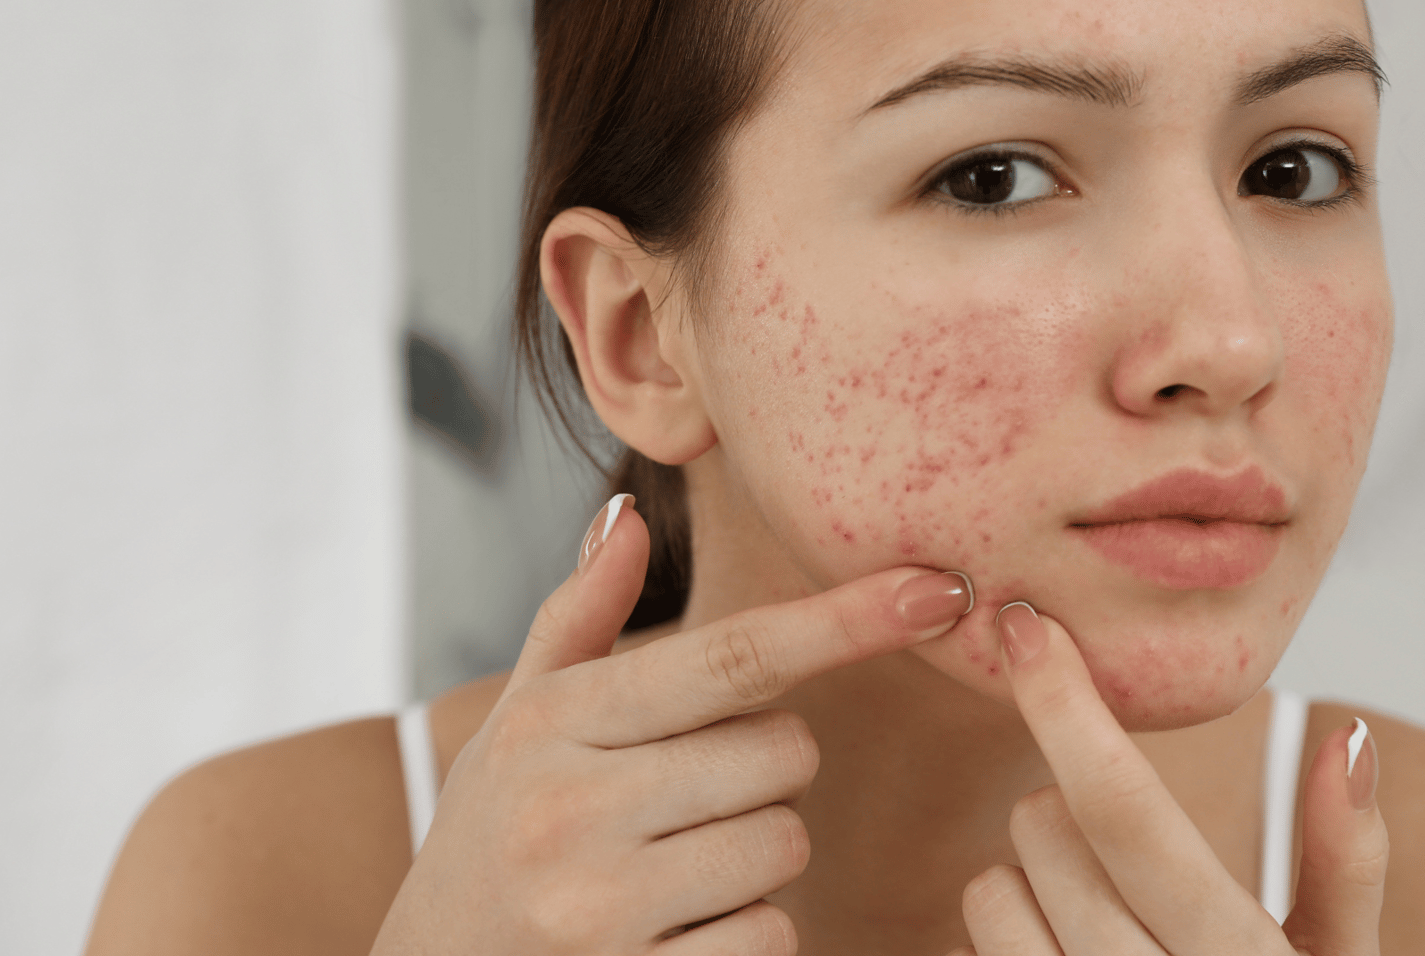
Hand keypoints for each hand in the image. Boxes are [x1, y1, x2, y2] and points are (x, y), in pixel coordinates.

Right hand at [373, 495, 973, 955]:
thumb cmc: (488, 837)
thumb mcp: (515, 723)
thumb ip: (577, 618)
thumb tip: (628, 512)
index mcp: (553, 723)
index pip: (729, 656)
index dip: (843, 620)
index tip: (937, 589)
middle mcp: (573, 809)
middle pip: (784, 754)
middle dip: (767, 771)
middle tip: (691, 795)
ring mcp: (601, 909)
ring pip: (786, 848)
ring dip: (759, 857)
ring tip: (673, 868)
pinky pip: (771, 940)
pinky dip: (747, 936)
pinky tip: (677, 933)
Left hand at [955, 602, 1386, 955]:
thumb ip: (1346, 860)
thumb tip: (1347, 733)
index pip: (1127, 811)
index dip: (1067, 705)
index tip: (1024, 625)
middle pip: (1045, 833)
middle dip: (1066, 810)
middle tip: (1120, 851)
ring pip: (990, 891)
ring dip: (1027, 881)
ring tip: (1096, 919)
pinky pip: (976, 953)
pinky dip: (1008, 939)